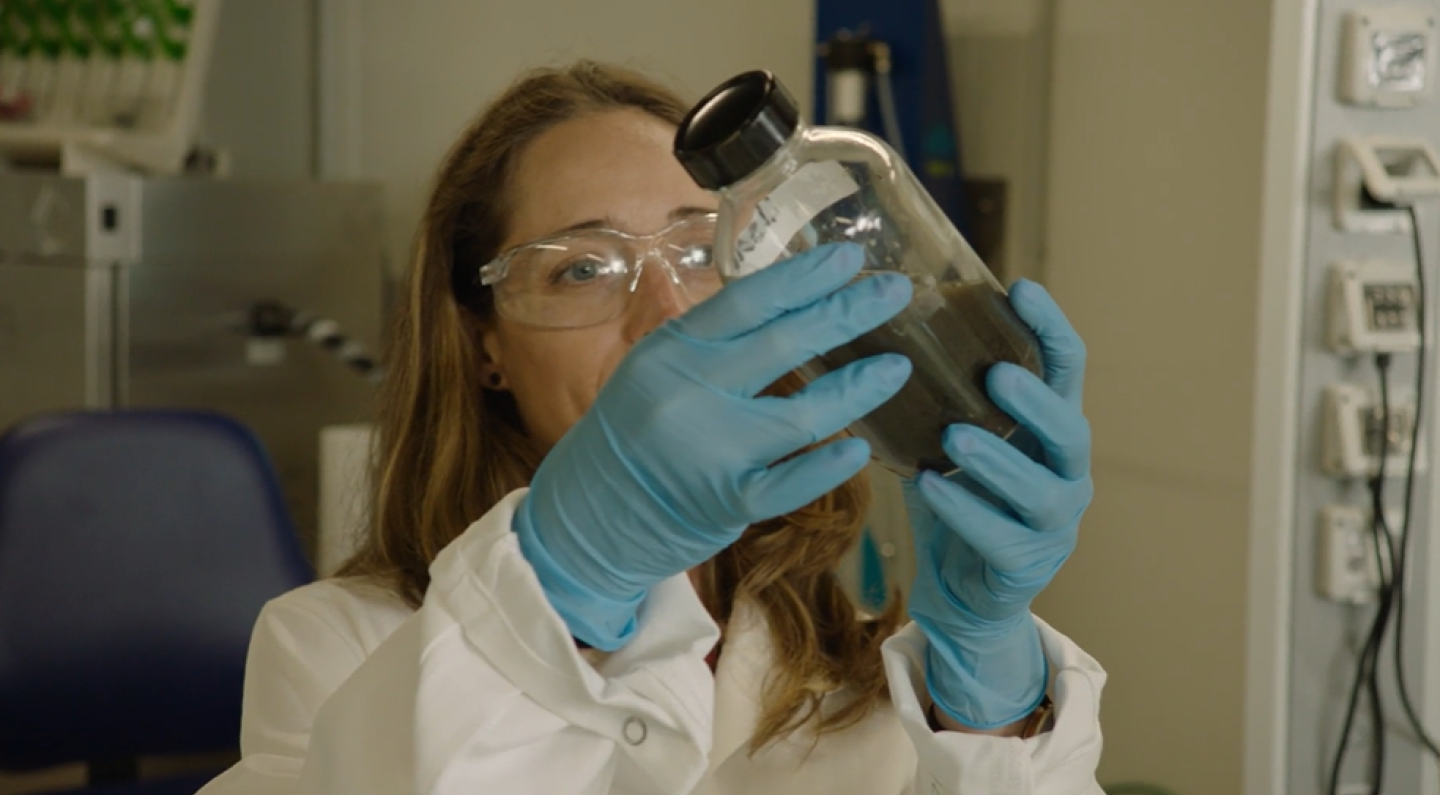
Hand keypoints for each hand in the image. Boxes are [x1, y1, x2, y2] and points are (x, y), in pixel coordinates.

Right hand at [514, 244, 913, 650]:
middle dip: (847, 313)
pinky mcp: (726, 503)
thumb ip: (713, 341)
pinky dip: (827, 467)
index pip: (748, 301)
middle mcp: (690, 393)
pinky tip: (860, 447)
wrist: (590, 515)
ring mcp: (709, 451)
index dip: (803, 276)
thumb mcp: (656, 369)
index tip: (850, 258)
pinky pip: (791, 484)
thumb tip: (789, 298)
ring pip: (801, 415)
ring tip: (895, 367)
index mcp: (672, 351)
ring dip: (856, 388)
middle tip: (895, 293)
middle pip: (784, 343)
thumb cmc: (633, 433)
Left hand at [904, 280, 1091, 729]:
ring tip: (956, 436)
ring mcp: (1053, 523)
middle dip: (1035, 402)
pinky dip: (964, 510)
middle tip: (996, 375)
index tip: (1020, 288)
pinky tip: (931, 487)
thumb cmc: (957, 504)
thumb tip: (874, 336)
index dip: (1049, 328)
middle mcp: (1065, 472)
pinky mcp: (1028, 565)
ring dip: (997, 460)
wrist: (963, 596)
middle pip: (1069, 430)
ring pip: (1040, 490)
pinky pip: (999, 536)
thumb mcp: (945, 444)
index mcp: (1048, 431)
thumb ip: (931, 400)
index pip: (1065, 369)